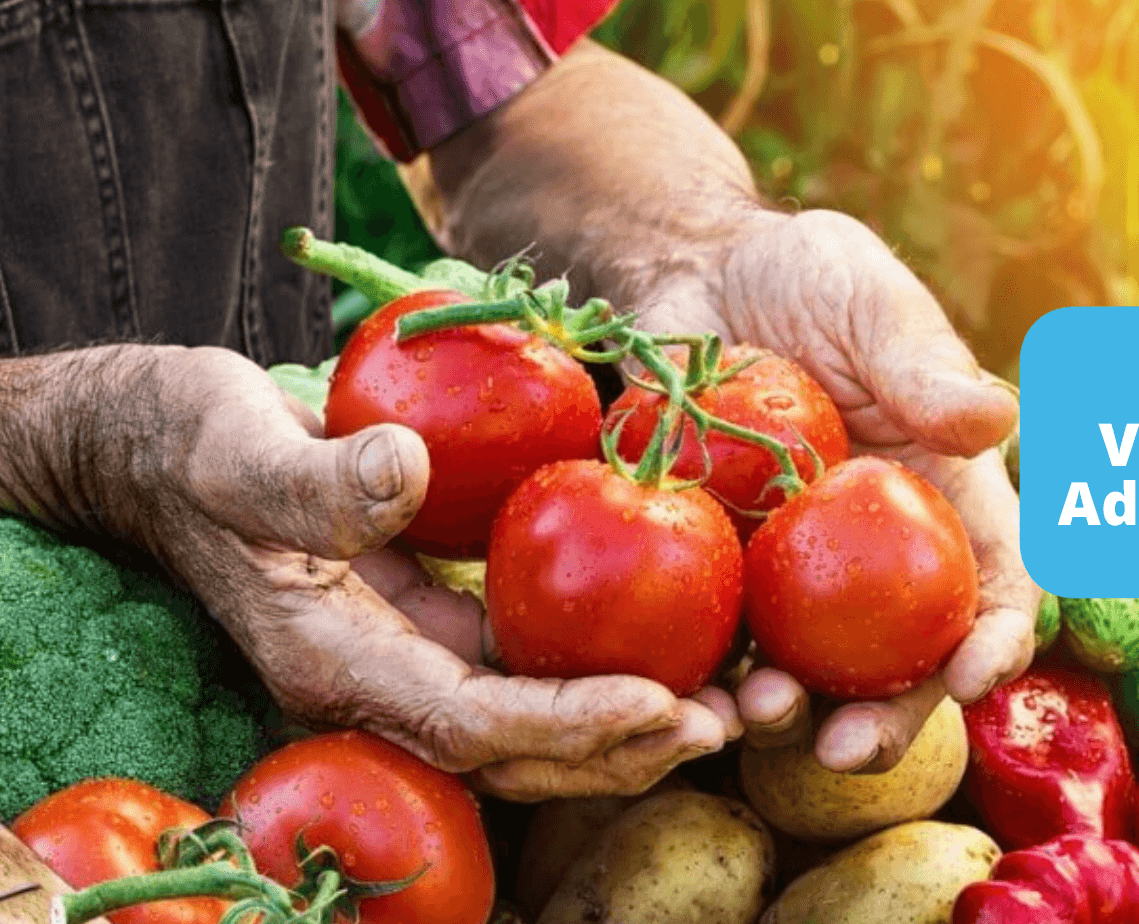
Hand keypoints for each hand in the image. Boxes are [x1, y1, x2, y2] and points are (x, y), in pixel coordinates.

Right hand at [17, 344, 735, 797]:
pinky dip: (604, 669)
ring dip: (632, 723)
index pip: (469, 724)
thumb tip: (405, 476)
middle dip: (624, 747)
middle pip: (518, 754)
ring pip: (535, 724)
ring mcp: (410, 659)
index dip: (566, 723)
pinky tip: (676, 642)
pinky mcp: (436, 626)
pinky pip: (530, 668)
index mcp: (333, 660)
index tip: (660, 702)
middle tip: (731, 721)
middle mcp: (380, 682)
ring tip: (735, 702)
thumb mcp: (234, 444)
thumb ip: (311, 477)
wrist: (163, 450)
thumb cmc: (189, 441)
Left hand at [635, 209, 1039, 771]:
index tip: (971, 674)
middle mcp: (879, 558)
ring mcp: (796, 574)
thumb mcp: (870, 301)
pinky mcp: (718, 572)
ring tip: (755, 715)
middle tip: (847, 749)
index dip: (995, 641)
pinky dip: (703, 676)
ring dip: (788, 714)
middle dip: (888, 720)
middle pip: (904, 662)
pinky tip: (680, 692)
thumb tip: (992, 420)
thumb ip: (921, 363)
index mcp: (946, 500)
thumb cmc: (805, 275)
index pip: (995, 586)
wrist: (693, 274)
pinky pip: (716, 639)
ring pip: (808, 673)